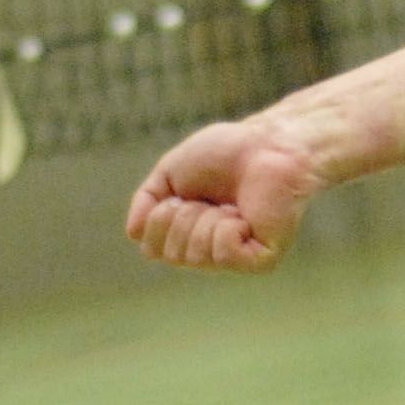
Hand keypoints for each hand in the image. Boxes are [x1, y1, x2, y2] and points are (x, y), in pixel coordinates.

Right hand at [126, 120, 325, 271]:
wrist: (269, 144)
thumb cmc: (226, 154)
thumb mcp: (170, 172)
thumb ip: (147, 201)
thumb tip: (134, 233)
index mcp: (188, 234)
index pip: (151, 249)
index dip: (158, 218)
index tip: (182, 194)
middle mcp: (209, 251)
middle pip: (169, 254)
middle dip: (183, 216)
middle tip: (210, 198)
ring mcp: (236, 258)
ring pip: (194, 256)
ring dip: (205, 220)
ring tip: (230, 204)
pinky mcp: (261, 260)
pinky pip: (223, 255)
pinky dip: (226, 229)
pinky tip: (244, 216)